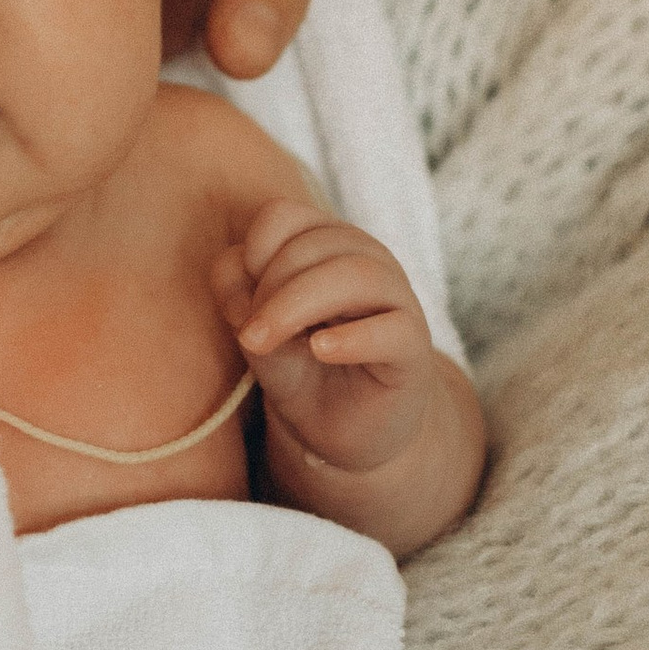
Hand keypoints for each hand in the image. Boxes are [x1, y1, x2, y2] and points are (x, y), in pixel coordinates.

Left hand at [215, 196, 482, 553]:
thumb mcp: (256, 334)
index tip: (242, 303)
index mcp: (325, 245)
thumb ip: (238, 297)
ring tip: (266, 344)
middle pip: (312, 246)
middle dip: (269, 290)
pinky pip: (391, 329)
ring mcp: (396, 300)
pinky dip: (351, 337)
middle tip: (250, 338)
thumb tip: (236, 270)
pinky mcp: (412, 346)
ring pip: (355, 275)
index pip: (283, 216)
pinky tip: (320, 350)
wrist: (344, 433)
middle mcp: (365, 260)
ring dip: (297, 306)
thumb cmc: (301, 371)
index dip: (252, 253)